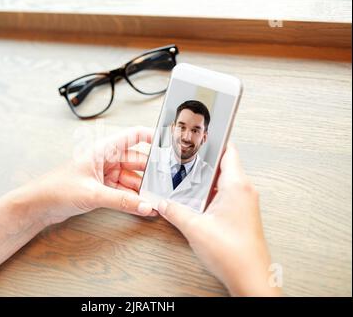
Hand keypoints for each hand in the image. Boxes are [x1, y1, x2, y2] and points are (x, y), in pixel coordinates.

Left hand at [21, 126, 156, 224]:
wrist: (38, 205)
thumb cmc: (57, 189)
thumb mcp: (93, 193)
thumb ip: (121, 201)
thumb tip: (145, 206)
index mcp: (103, 150)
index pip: (133, 136)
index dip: (152, 137)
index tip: (169, 144)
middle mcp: (106, 160)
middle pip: (136, 161)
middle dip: (151, 172)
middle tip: (167, 182)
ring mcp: (104, 175)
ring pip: (131, 178)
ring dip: (142, 189)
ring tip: (157, 199)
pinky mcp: (101, 189)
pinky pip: (123, 191)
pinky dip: (132, 199)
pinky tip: (143, 206)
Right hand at [157, 144, 280, 295]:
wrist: (251, 278)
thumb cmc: (233, 253)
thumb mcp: (194, 227)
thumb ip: (174, 211)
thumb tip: (162, 202)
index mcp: (237, 186)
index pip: (228, 151)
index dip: (214, 141)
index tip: (199, 135)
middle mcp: (245, 191)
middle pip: (224, 164)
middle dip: (204, 161)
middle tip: (186, 158)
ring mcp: (245, 203)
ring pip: (225, 181)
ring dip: (207, 180)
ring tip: (188, 179)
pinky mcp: (242, 214)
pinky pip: (227, 195)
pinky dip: (212, 193)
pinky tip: (197, 200)